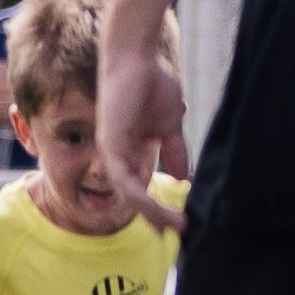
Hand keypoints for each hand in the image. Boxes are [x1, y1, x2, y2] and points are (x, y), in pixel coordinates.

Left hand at [95, 36, 189, 231]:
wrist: (137, 60)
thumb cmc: (151, 86)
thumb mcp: (170, 126)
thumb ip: (174, 151)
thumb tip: (184, 177)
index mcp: (132, 153)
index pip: (142, 189)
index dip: (158, 209)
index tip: (177, 225)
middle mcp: (118, 157)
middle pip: (134, 198)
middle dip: (154, 218)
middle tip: (174, 235)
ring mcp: (112, 153)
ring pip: (130, 195)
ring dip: (153, 212)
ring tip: (174, 225)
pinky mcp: (110, 145)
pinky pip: (125, 180)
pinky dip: (141, 196)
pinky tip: (158, 208)